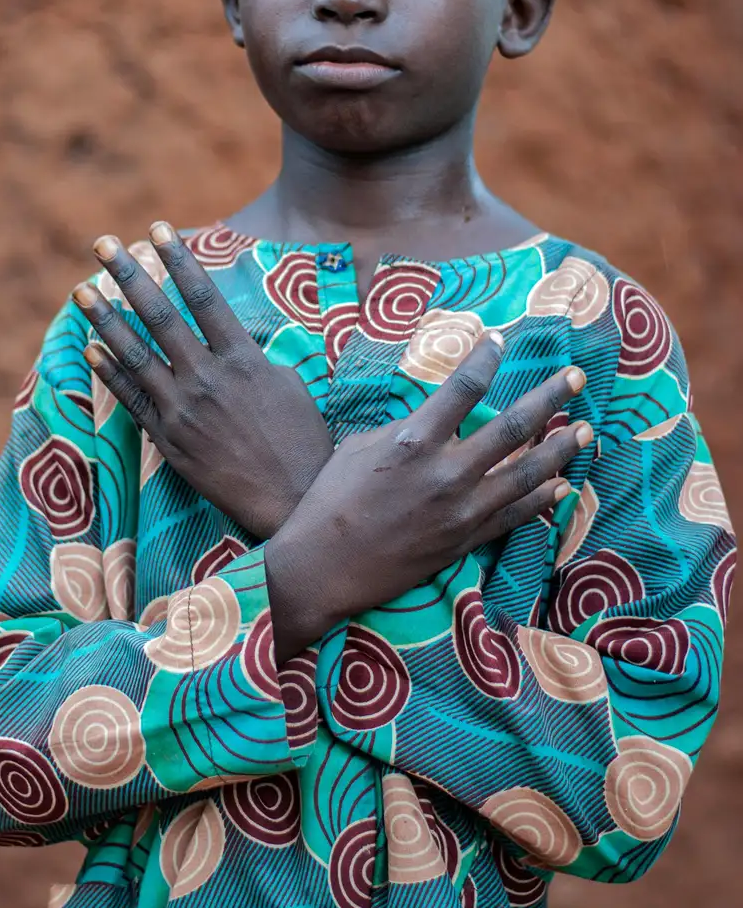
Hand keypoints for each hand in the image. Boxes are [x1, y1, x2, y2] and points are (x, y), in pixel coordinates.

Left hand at [74, 223, 334, 539]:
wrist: (293, 500)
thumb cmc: (301, 440)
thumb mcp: (288, 384)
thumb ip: (252, 355)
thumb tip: (229, 337)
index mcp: (243, 359)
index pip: (204, 297)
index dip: (179, 261)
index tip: (159, 231)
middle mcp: (208, 378)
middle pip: (160, 316)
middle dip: (130, 276)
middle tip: (104, 244)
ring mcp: (184, 409)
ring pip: (135, 353)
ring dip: (105, 318)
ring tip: (81, 289)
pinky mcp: (169, 439)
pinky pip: (131, 399)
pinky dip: (109, 372)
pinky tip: (91, 348)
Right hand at [265, 333, 592, 660]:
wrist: (322, 567)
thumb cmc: (330, 500)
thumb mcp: (360, 448)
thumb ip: (404, 430)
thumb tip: (435, 421)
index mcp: (414, 441)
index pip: (464, 388)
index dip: (486, 359)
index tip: (500, 340)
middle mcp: (446, 472)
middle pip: (513, 426)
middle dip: (549, 397)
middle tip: (575, 377)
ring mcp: (462, 510)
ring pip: (527, 473)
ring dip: (561, 449)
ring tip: (584, 430)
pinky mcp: (465, 540)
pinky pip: (515, 516)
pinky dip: (542, 500)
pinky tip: (562, 487)